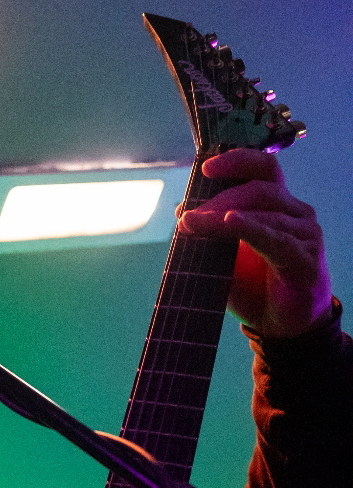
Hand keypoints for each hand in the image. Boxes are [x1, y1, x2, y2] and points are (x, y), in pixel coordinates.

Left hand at [175, 149, 331, 337]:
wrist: (280, 326)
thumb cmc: (255, 287)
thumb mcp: (224, 257)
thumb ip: (208, 233)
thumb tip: (181, 208)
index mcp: (278, 206)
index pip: (264, 169)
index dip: (238, 161)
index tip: (205, 168)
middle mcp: (296, 214)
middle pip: (259, 190)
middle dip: (218, 200)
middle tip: (187, 217)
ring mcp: (305, 236)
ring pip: (264, 214)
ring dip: (223, 217)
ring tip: (193, 224)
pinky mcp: (306, 261)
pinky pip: (277, 240)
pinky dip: (252, 229)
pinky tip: (231, 223)